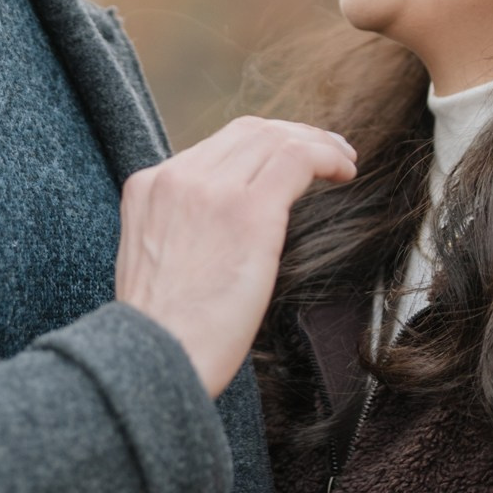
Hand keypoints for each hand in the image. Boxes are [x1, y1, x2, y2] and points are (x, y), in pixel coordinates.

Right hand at [115, 116, 355, 396]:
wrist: (155, 361)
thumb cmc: (164, 333)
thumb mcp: (155, 261)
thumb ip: (182, 228)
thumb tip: (229, 227)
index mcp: (148, 187)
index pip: (215, 145)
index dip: (262, 143)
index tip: (289, 158)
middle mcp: (176, 178)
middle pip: (248, 131)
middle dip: (293, 134)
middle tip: (328, 152)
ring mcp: (210, 191)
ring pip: (275, 139)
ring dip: (318, 144)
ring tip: (344, 163)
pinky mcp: (247, 213)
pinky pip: (297, 161)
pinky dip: (327, 158)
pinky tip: (345, 174)